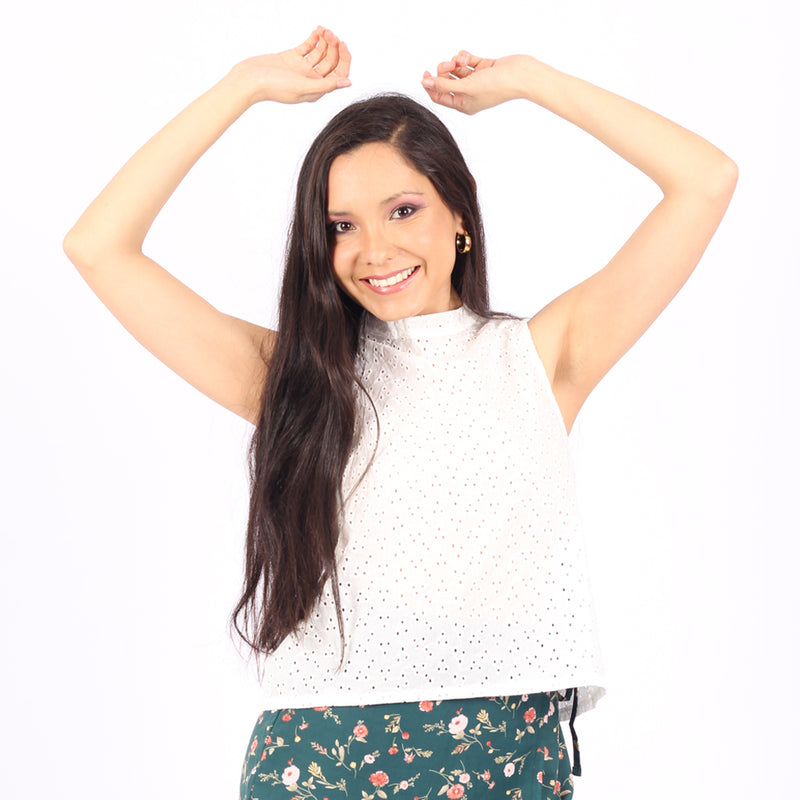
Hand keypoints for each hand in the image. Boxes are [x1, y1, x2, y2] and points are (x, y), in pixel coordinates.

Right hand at [232, 27, 351, 104]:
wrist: (250, 79)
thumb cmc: (274, 87)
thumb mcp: (302, 87)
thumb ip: (325, 85)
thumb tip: (347, 83)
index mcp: (317, 90)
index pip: (338, 74)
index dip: (344, 59)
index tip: (342, 44)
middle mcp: (311, 80)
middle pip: (331, 62)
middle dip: (334, 47)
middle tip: (330, 33)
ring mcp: (302, 68)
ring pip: (320, 53)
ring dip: (324, 40)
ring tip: (323, 29)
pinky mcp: (292, 58)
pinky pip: (308, 46)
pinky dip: (314, 38)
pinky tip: (317, 30)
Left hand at [421, 52, 533, 114]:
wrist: (520, 75)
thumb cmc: (495, 86)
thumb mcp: (466, 87)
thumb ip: (444, 86)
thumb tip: (425, 83)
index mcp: (463, 105)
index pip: (440, 97)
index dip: (430, 86)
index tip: (425, 74)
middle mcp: (468, 94)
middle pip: (446, 81)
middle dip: (444, 71)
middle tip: (448, 66)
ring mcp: (476, 81)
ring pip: (456, 69)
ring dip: (454, 62)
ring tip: (460, 60)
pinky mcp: (482, 68)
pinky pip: (466, 61)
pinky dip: (464, 57)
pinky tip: (467, 56)